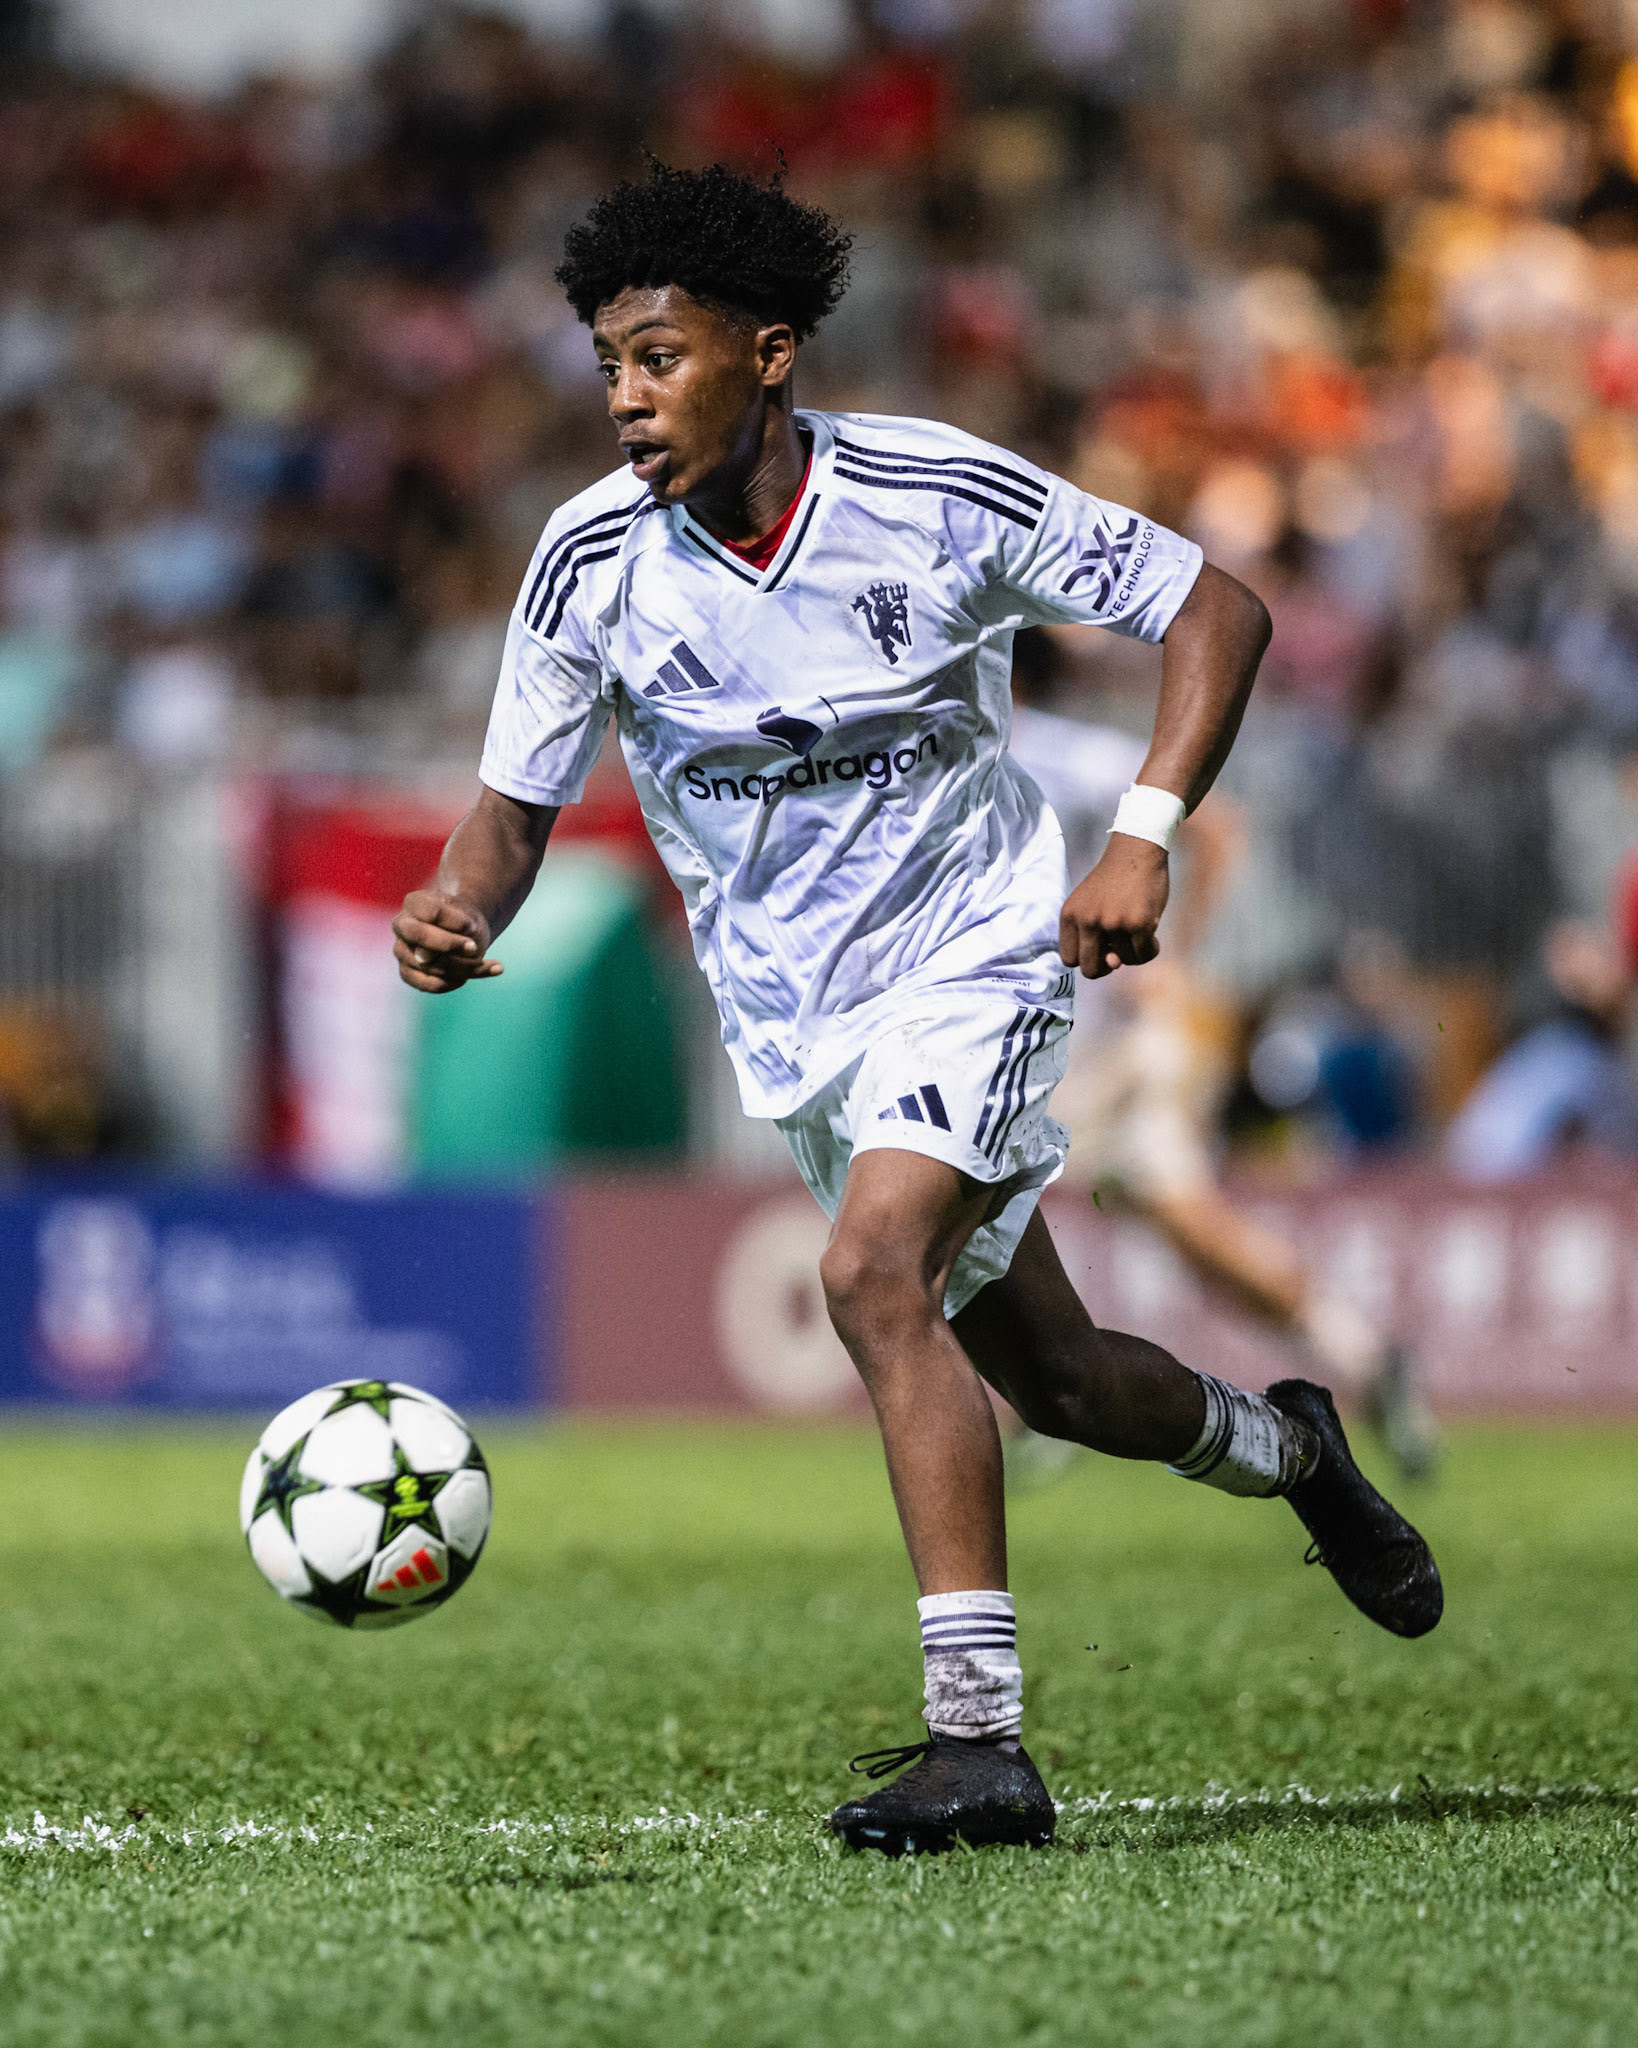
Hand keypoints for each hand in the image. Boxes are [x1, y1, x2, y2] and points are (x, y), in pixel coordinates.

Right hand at [392, 891, 502, 992]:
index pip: (431, 912)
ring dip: (465, 967)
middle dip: (450, 945)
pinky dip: (459, 982)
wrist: (465, 934)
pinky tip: (482, 974)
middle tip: (474, 948)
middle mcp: (401, 925)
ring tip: (493, 965)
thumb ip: (449, 933)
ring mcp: (401, 950)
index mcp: (415, 902)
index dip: (454, 922)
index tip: (471, 925)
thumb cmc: (465, 923)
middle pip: (419, 936)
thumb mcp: (466, 920)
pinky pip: (432, 985)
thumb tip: (421, 958)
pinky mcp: (407, 973)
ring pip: (430, 965)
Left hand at [1059, 834, 1169, 978]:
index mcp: (1070, 915)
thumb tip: (1114, 964)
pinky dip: (1150, 949)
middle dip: (1106, 966)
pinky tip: (1152, 934)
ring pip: (1123, 962)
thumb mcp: (1089, 904)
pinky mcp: (1139, 924)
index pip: (1068, 959)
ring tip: (1136, 930)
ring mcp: (1113, 924)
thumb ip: (1094, 937)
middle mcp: (1087, 921)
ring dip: (1133, 952)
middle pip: (1090, 970)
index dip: (1085, 959)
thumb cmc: (1114, 881)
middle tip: (1118, 953)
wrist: (1137, 850)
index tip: (1098, 950)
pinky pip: (1144, 955)